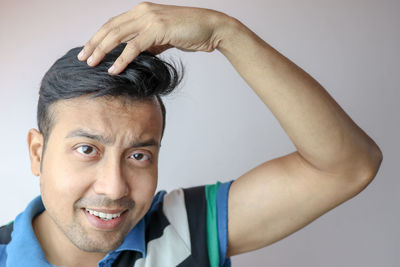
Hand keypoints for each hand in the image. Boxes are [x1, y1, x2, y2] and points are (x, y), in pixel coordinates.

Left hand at [78, 2, 229, 74]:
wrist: (211, 28)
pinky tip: (113, 69)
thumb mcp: (164, 36)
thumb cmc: (190, 32)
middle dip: (93, 43)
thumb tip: (137, 54)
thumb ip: (149, 42)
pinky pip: (134, 46)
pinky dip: (121, 59)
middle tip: (82, 57)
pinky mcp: (157, 30)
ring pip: (117, 35)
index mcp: (142, 11)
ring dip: (102, 51)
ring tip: (91, 63)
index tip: (88, 49)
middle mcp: (142, 11)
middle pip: (110, 28)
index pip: (114, 24)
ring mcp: (149, 19)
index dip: (99, 37)